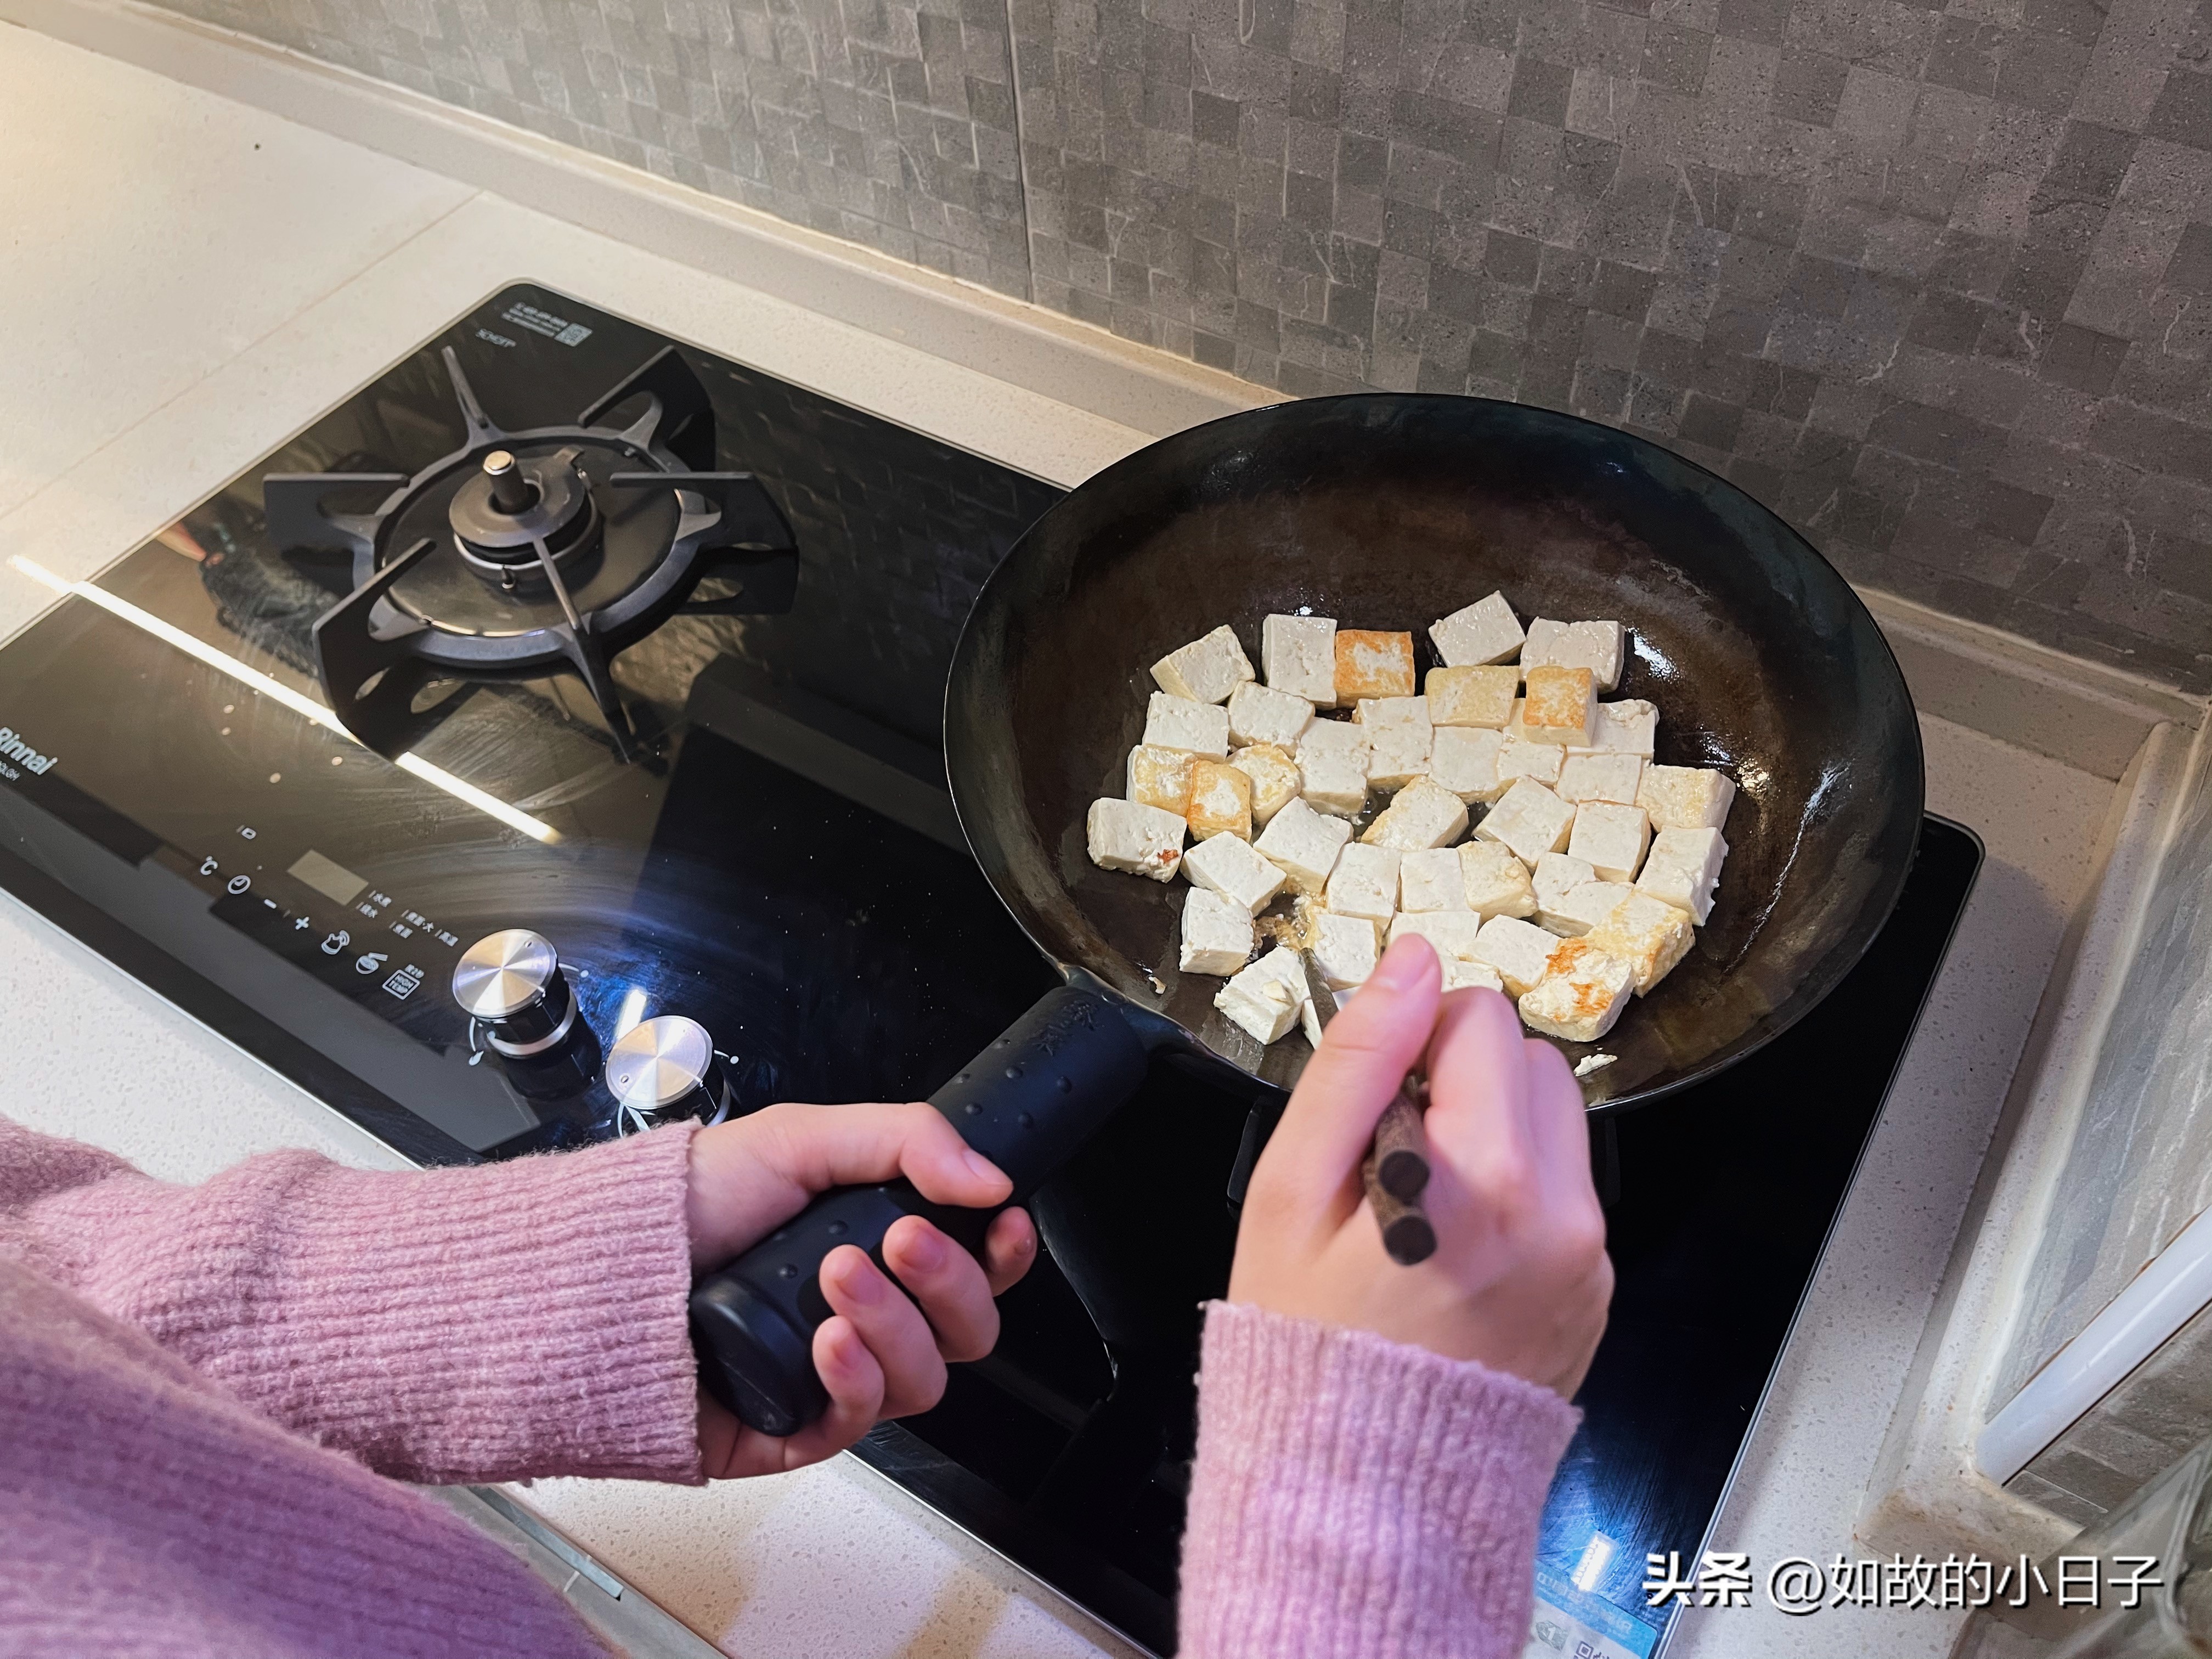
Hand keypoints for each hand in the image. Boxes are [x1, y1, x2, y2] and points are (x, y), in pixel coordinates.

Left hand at [684, 1102, 1036, 1476]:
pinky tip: (830, 1340)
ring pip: (924, 1380)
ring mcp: (832, 1379)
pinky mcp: (791, 1431)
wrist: (597, 1268)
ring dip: (895, 1325)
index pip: (976, 1268)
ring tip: (837, 1278)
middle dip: (949, 1281)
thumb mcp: (798, 1137)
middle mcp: (866, 1317)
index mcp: (877, 1247)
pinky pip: (859, 1426)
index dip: (1004, 1253)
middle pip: (966, 1330)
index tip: (1002, 1223)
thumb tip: (989, 1175)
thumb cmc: (687, 1204)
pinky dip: (856, 1381)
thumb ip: (904, 1140)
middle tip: (901, 1239)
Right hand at [1230, 935, 1611, 1397]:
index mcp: (1479, 1178)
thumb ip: (1358, 1063)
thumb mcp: (1293, 1190)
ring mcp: (1587, 1257)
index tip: (1374, 1108)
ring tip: (1424, 1208)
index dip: (1413, 1043)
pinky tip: (1454, 1251)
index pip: (1478, 1019)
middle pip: (1531, 1060)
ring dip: (1495, 1131)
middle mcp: (1558, 1212)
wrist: (1361, 1493)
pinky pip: (1565, 1191)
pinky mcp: (1595, 1290)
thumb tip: (1411, 961)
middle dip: (1463, 1079)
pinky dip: (1516, 1193)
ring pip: (1555, 1122)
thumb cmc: (1306, 1341)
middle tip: (1393, 1156)